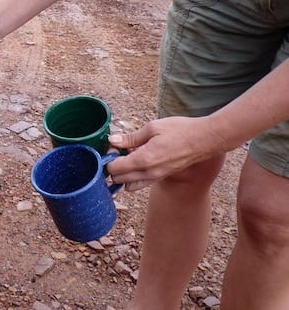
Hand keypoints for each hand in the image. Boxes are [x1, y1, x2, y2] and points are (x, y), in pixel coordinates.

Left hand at [106, 115, 226, 191]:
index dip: (109, 157)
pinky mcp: (162, 177)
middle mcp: (149, 173)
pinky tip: (139, 159)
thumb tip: (113, 140)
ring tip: (129, 156)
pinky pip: (141, 183)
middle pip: (119, 179)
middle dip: (114, 166)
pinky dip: (134, 176)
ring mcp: (156, 177)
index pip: (114, 168)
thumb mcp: (153, 128)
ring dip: (124, 173)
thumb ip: (131, 137)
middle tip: (119, 150)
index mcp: (144, 159)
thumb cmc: (180, 130)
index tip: (114, 146)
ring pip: (129, 185)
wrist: (204, 140)